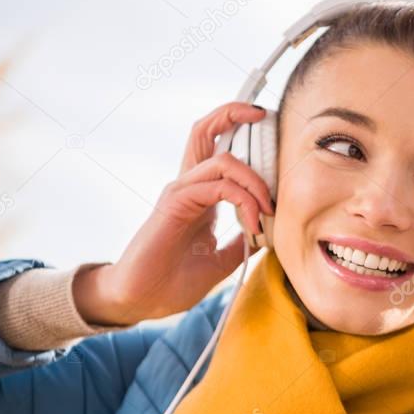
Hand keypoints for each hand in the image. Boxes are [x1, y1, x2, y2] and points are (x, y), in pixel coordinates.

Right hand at [75, 103, 270, 324]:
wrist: (142, 300)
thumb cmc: (174, 281)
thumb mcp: (222, 260)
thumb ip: (243, 242)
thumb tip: (270, 234)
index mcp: (200, 195)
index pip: (217, 148)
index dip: (239, 129)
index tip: (271, 136)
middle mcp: (189, 186)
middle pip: (205, 131)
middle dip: (235, 112)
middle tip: (265, 115)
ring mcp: (180, 193)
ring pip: (222, 160)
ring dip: (254, 181)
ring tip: (267, 211)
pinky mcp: (175, 205)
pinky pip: (216, 186)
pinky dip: (243, 200)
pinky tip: (253, 223)